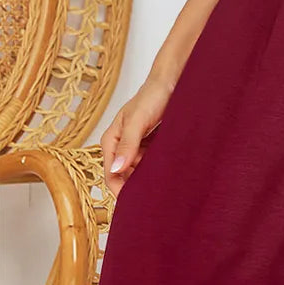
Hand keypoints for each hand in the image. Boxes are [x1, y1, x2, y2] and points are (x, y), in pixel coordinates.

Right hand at [99, 69, 178, 196]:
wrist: (172, 81)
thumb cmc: (151, 96)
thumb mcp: (137, 120)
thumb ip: (127, 144)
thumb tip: (117, 170)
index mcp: (111, 140)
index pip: (111, 174)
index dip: (120, 190)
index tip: (133, 202)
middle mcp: (122, 145)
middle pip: (125, 174)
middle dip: (136, 185)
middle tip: (151, 196)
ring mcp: (137, 146)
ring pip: (140, 170)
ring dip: (149, 176)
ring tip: (163, 182)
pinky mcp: (151, 145)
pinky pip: (152, 162)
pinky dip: (158, 167)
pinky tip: (168, 170)